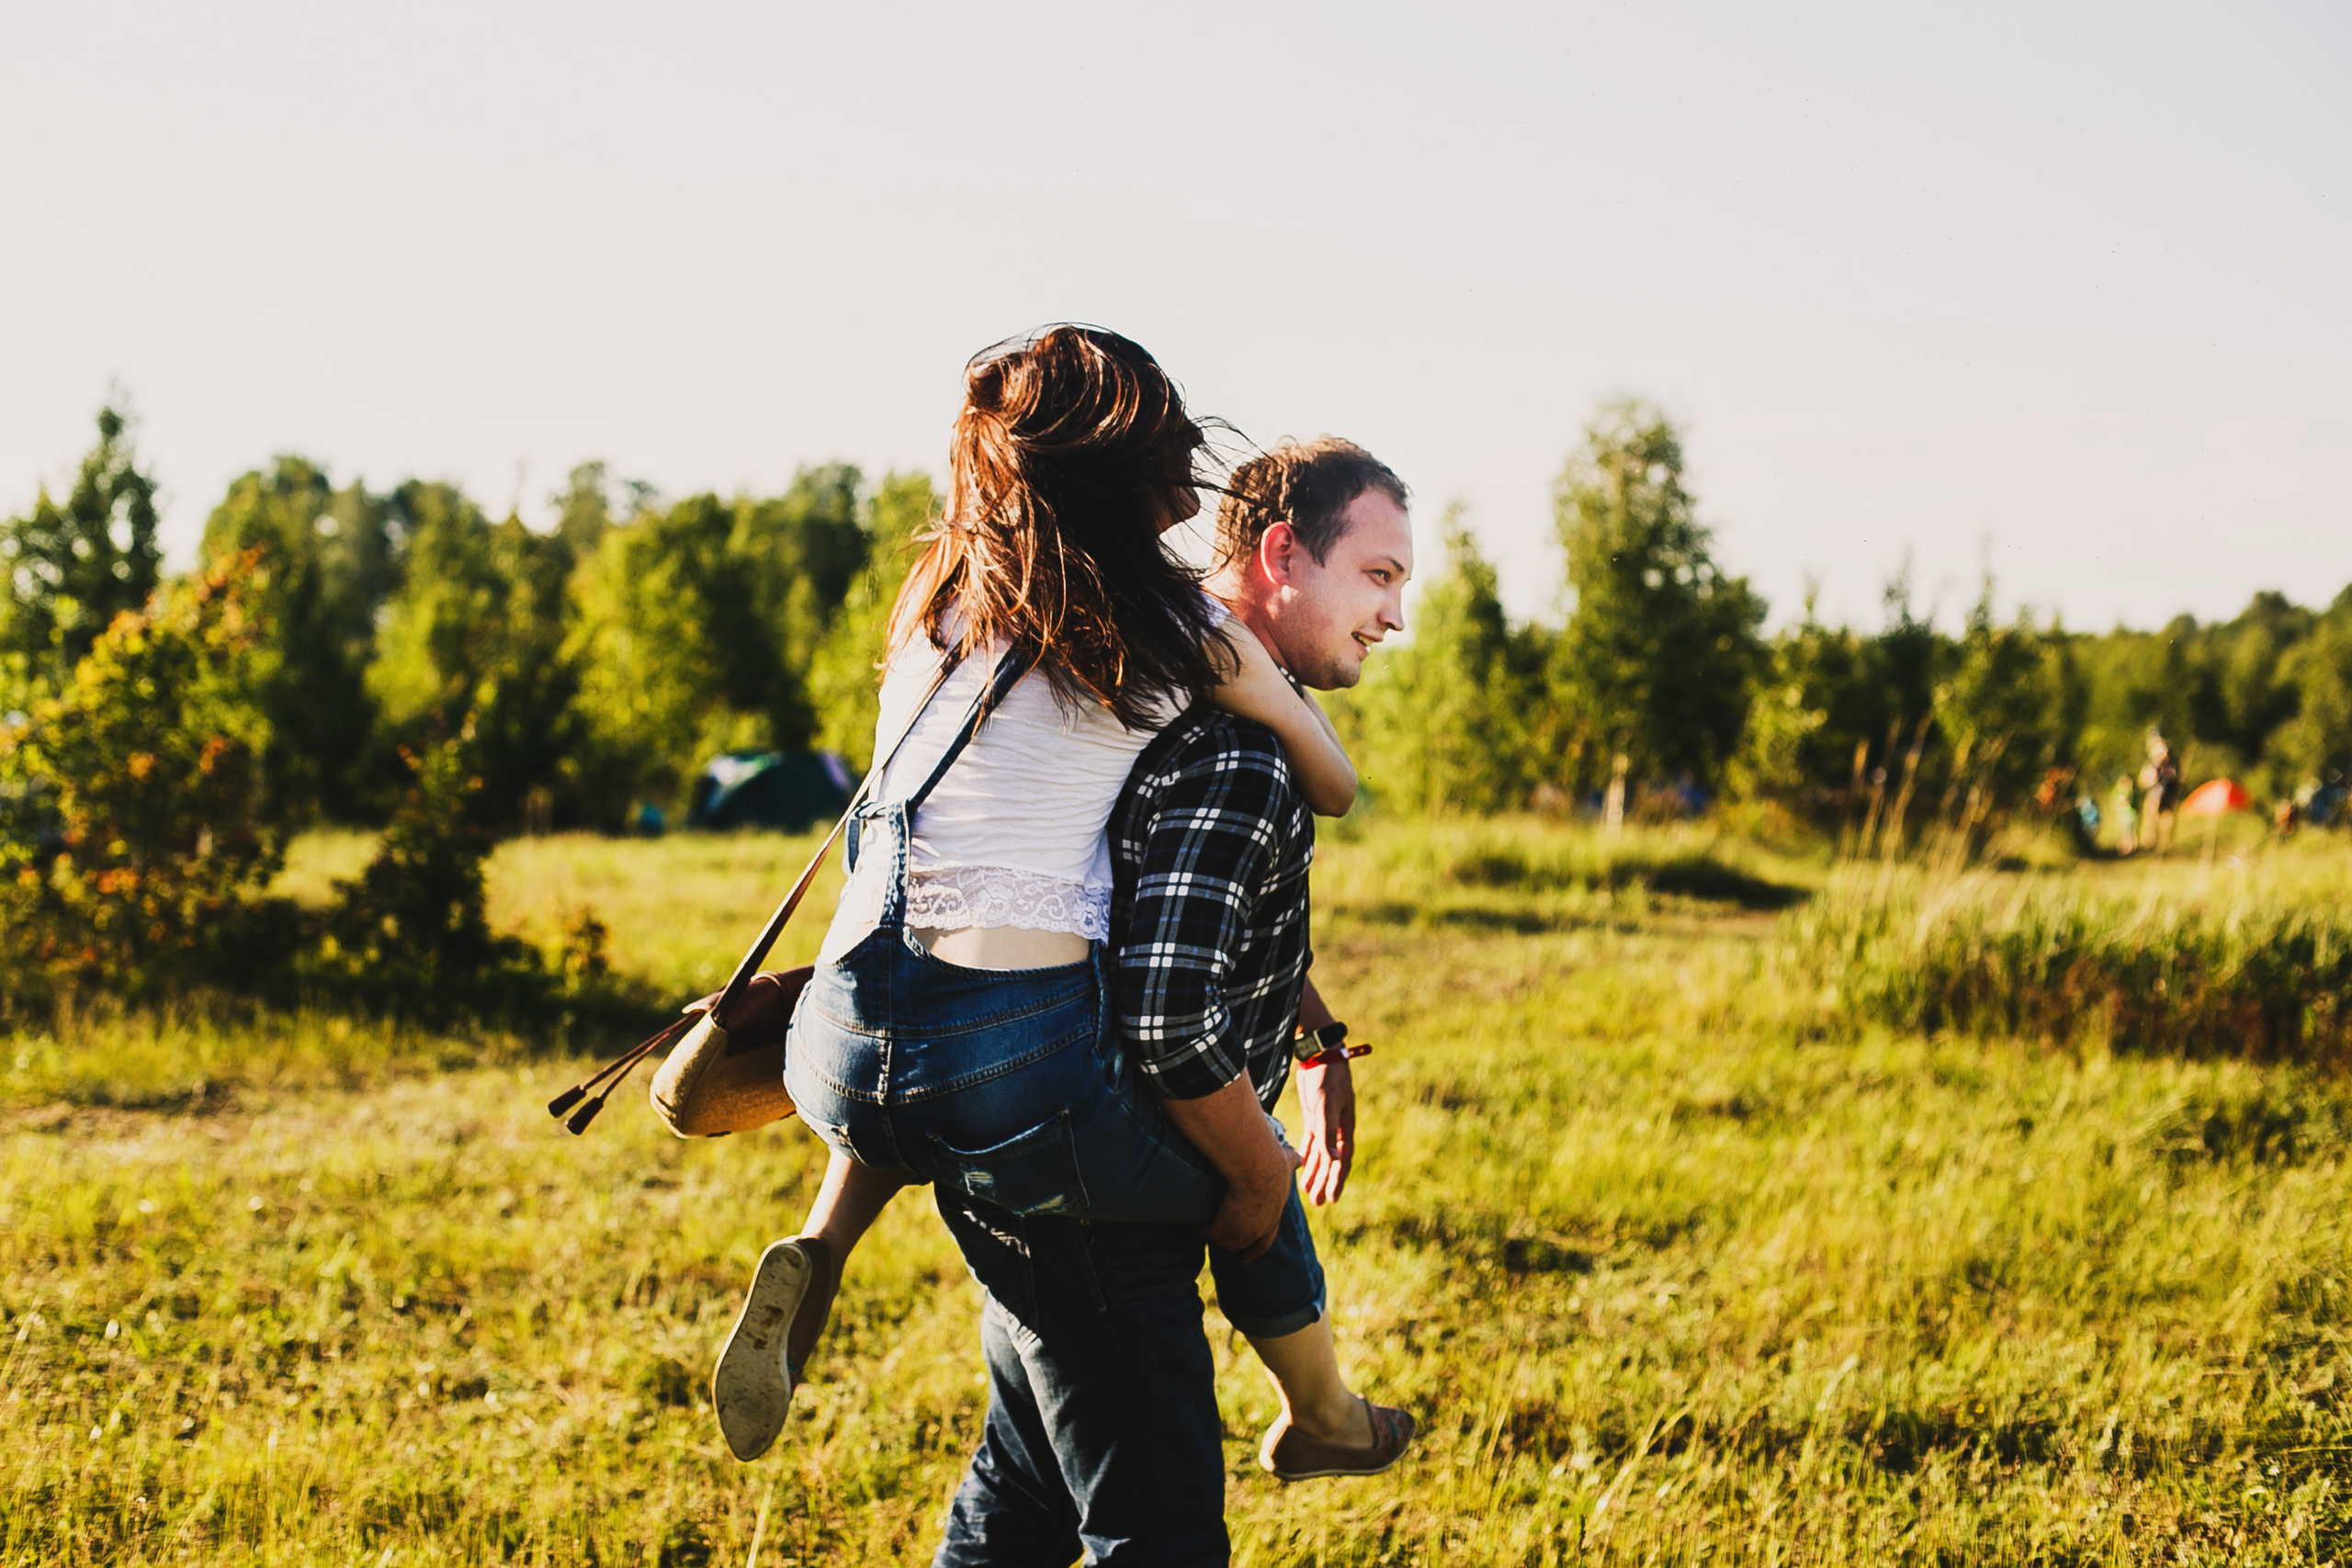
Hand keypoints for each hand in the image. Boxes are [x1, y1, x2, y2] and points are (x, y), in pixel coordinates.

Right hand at [1203, 1152, 1300, 1260]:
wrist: (1258, 1168)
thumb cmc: (1272, 1162)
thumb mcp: (1285, 1163)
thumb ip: (1291, 1163)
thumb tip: (1299, 1159)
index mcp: (1273, 1216)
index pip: (1267, 1237)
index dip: (1258, 1244)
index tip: (1249, 1255)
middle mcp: (1260, 1229)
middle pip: (1245, 1244)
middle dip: (1237, 1246)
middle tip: (1224, 1246)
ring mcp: (1242, 1233)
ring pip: (1225, 1241)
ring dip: (1216, 1235)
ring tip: (1203, 1228)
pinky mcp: (1224, 1230)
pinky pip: (1209, 1232)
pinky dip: (1202, 1228)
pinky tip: (1195, 1221)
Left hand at [1294, 1052, 1355, 1204]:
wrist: (1319, 1055)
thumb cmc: (1326, 1079)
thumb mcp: (1326, 1107)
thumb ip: (1328, 1133)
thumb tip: (1334, 1160)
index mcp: (1345, 1128)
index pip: (1342, 1161)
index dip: (1338, 1181)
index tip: (1332, 1199)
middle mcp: (1337, 1128)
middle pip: (1331, 1161)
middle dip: (1325, 1182)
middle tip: (1317, 1203)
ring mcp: (1325, 1122)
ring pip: (1320, 1154)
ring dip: (1315, 1172)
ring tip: (1307, 1192)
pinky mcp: (1314, 1115)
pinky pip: (1311, 1141)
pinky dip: (1307, 1155)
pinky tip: (1301, 1167)